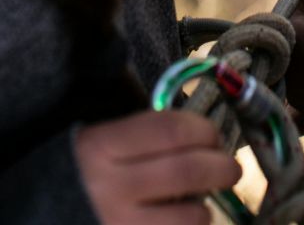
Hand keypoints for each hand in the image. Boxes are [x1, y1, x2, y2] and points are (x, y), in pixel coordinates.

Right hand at [75, 110, 241, 223]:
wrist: (31, 218)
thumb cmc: (75, 178)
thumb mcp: (98, 146)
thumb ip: (141, 138)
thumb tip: (200, 137)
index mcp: (101, 148)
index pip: (171, 129)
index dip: (204, 130)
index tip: (213, 136)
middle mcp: (110, 189)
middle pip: (189, 171)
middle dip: (222, 167)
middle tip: (231, 168)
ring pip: (190, 217)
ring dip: (206, 208)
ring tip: (202, 203)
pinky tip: (182, 224)